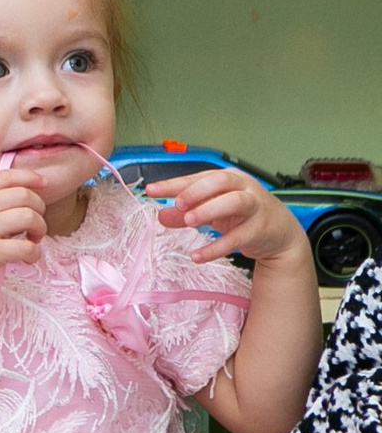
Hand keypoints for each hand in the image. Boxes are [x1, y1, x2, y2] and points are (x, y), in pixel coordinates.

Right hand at [0, 170, 47, 293]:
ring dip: (40, 228)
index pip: (6, 176)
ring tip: (34, 239)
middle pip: (24, 196)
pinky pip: (26, 247)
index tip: (42, 185)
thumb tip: (14, 200)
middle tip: (35, 223)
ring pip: (29, 217)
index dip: (30, 177)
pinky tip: (29, 258)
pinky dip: (34, 252)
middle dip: (39, 208)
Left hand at [148, 167, 312, 266]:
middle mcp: (243, 188)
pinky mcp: (260, 229)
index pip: (198, 177)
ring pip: (234, 202)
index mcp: (228, 179)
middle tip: (177, 204)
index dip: (174, 183)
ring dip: (209, 210)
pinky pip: (238, 237)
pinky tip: (197, 256)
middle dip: (197, 191)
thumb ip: (185, 212)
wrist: (280, 234)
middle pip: (221, 182)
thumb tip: (161, 214)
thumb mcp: (211, 211)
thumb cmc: (243, 215)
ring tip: (188, 222)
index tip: (151, 190)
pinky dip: (216, 247)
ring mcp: (255, 207)